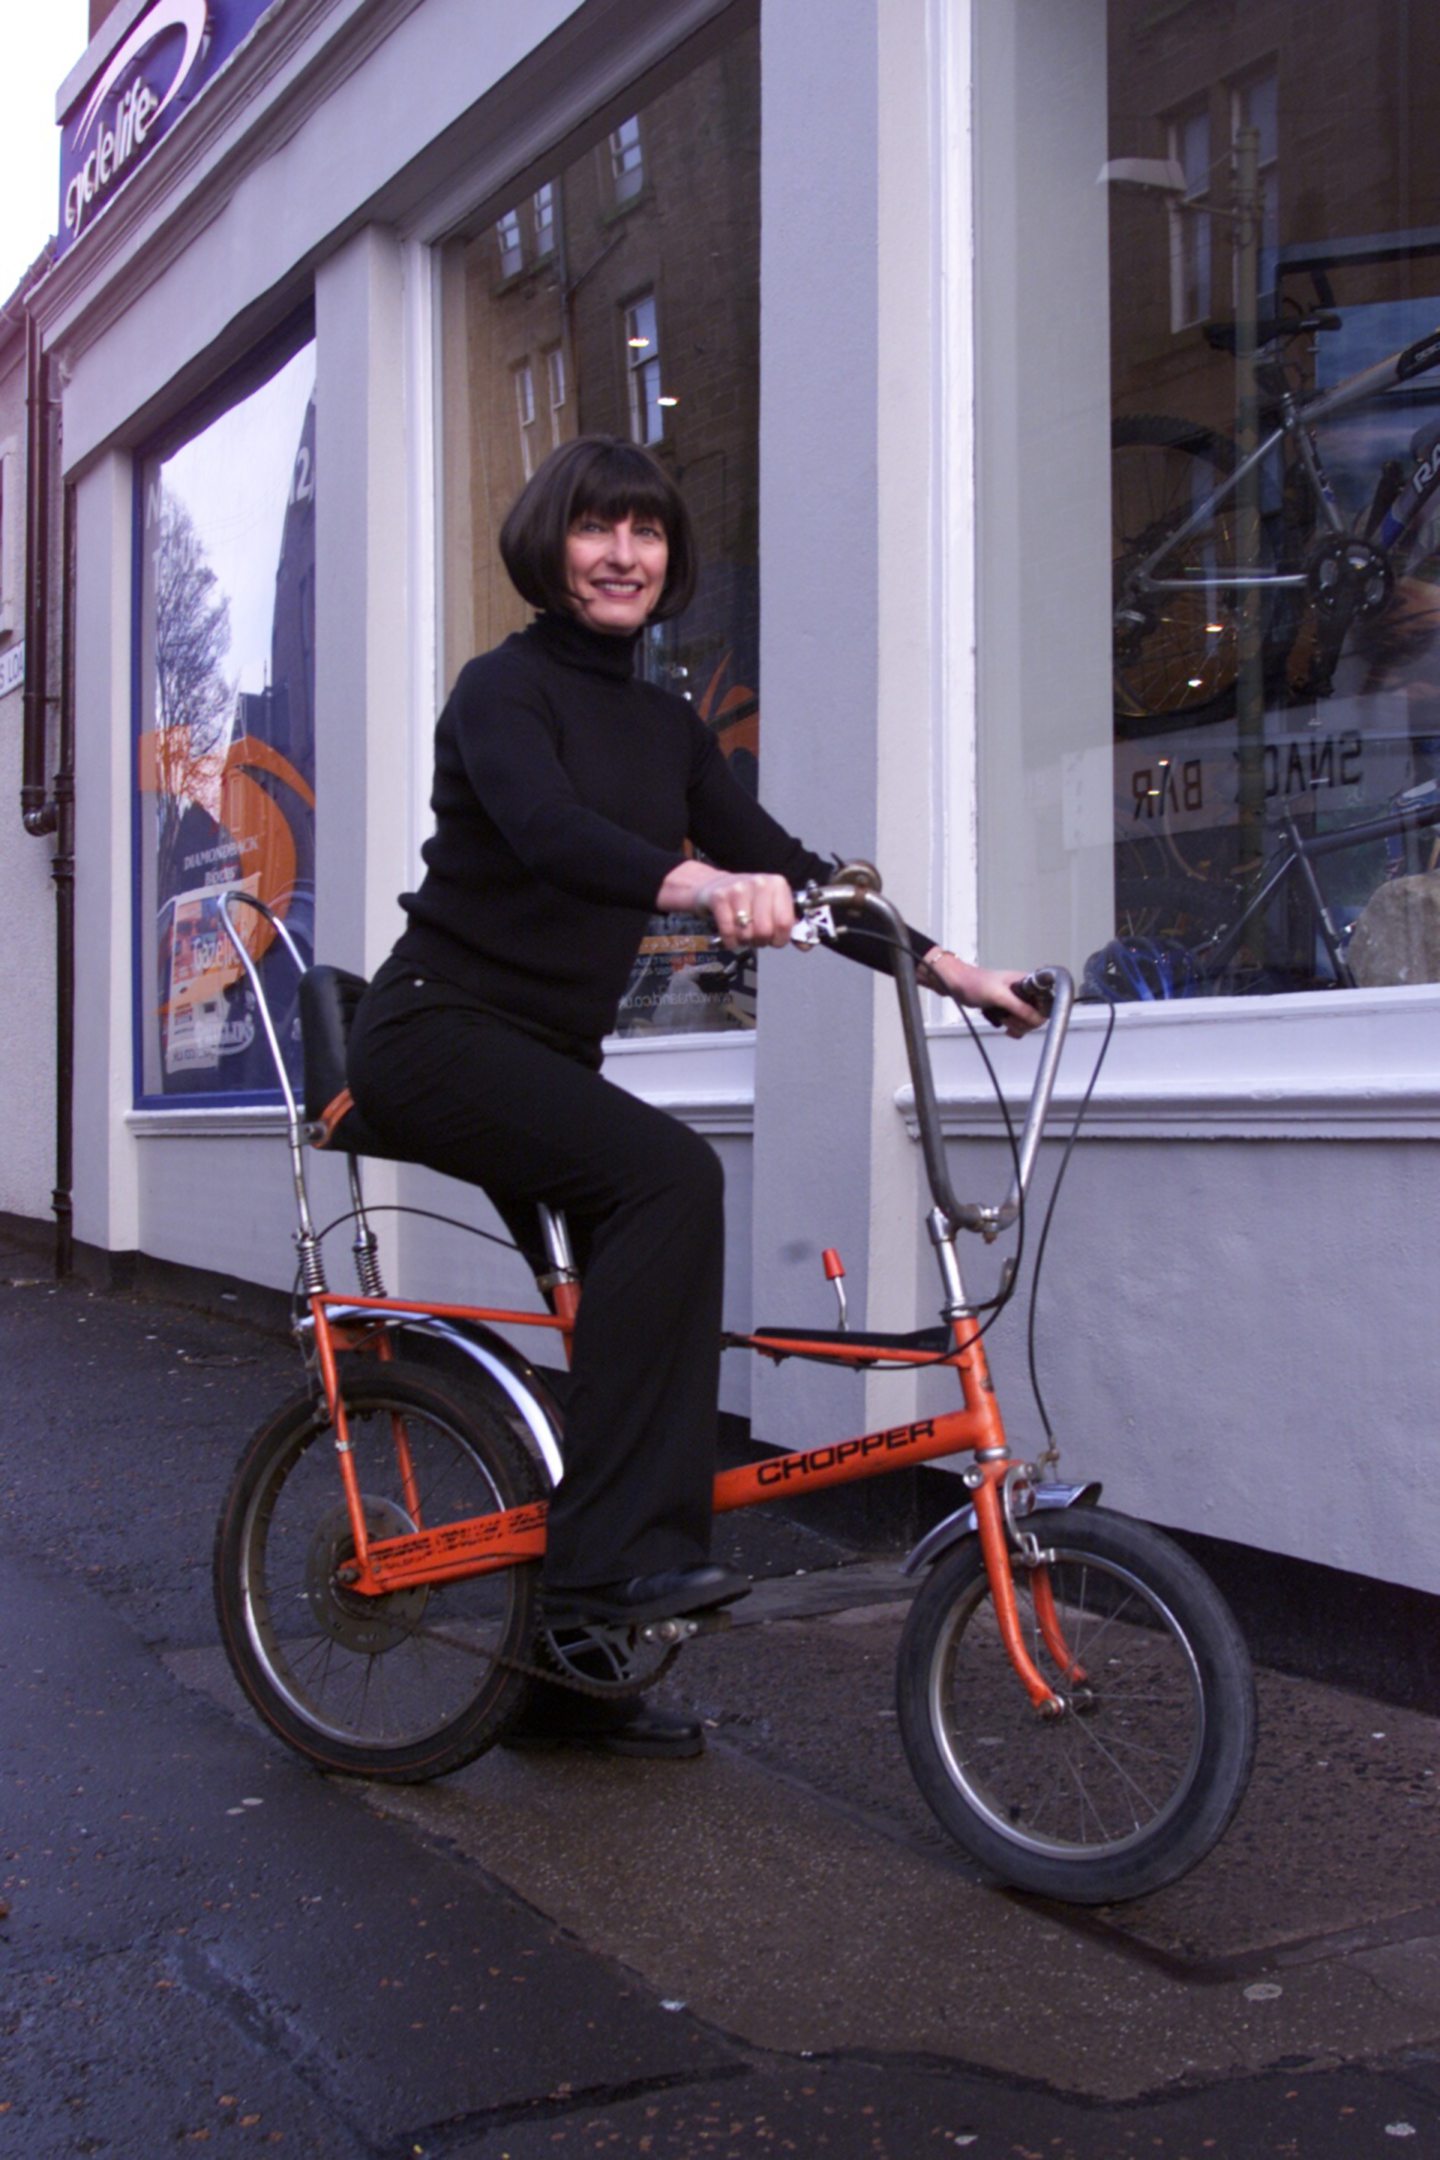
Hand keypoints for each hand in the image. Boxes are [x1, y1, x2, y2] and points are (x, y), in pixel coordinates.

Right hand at [696, 871, 795, 950]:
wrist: (714, 885)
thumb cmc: (748, 900)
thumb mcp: (772, 906)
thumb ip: (790, 926)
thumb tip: (806, 945)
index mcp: (778, 885)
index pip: (784, 923)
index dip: (779, 939)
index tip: (774, 939)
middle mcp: (760, 883)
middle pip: (765, 931)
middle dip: (760, 941)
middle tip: (755, 935)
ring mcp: (738, 889)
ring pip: (746, 933)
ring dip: (744, 940)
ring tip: (742, 931)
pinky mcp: (719, 897)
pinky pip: (729, 932)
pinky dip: (730, 941)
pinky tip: (730, 934)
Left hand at [921, 951, 1045, 1037]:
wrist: (957, 985)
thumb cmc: (974, 983)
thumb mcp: (998, 996)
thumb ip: (1019, 1007)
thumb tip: (1037, 1019)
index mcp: (1027, 982)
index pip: (1048, 1001)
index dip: (1041, 1012)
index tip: (1028, 1018)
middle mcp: (1025, 992)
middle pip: (1039, 1015)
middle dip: (1024, 1022)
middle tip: (1009, 1018)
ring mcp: (1017, 1001)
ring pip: (1028, 1022)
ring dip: (1016, 1026)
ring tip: (1002, 1019)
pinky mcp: (1009, 1009)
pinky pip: (1019, 1025)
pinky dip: (1013, 1029)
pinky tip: (1004, 1026)